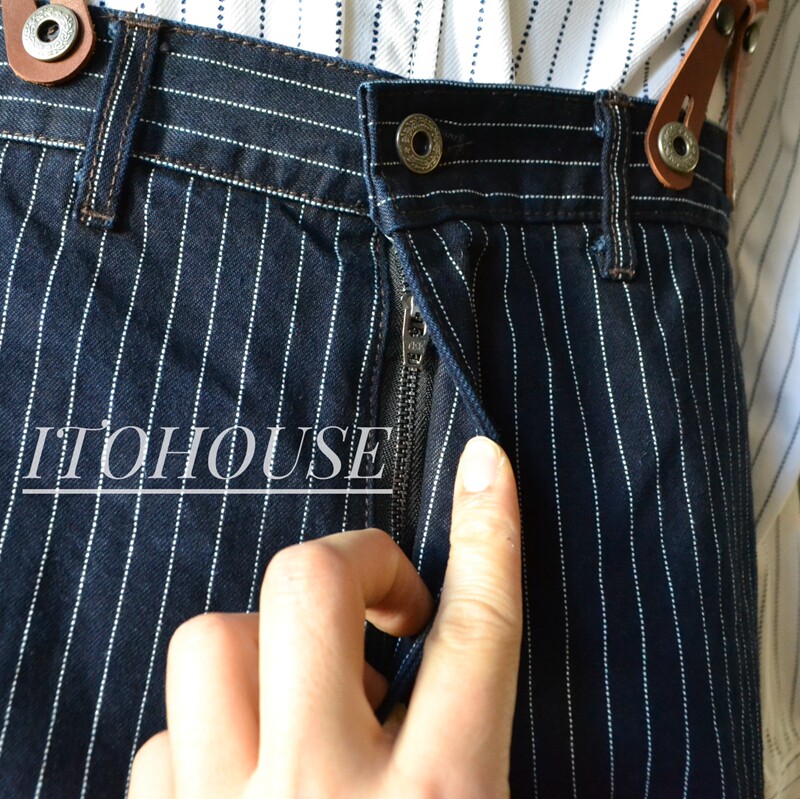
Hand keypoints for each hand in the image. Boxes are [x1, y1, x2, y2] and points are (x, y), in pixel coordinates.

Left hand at [129, 435, 521, 797]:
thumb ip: (462, 735)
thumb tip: (418, 651)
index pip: (478, 627)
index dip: (487, 532)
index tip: (485, 466)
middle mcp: (327, 797)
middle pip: (312, 586)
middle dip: (351, 566)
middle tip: (375, 607)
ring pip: (211, 640)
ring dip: (261, 649)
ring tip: (297, 700)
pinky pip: (164, 735)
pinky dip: (206, 736)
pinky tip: (239, 778)